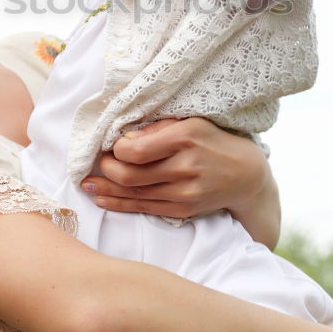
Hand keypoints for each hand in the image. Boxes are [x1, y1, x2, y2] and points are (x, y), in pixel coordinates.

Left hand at [81, 118, 280, 246]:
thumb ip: (157, 129)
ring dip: (105, 189)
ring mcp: (184, 192)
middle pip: (130, 175)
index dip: (116, 149)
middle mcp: (184, 167)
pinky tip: (103, 199)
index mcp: (185, 138)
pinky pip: (144, 208)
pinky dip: (119, 204)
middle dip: (105, 170)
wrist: (246, 176)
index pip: (136, 150)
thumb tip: (123, 137)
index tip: (111, 144)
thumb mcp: (191, 122)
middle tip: (94, 163)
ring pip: (133, 194)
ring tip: (86, 184)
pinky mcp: (182, 209)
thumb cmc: (214, 141)